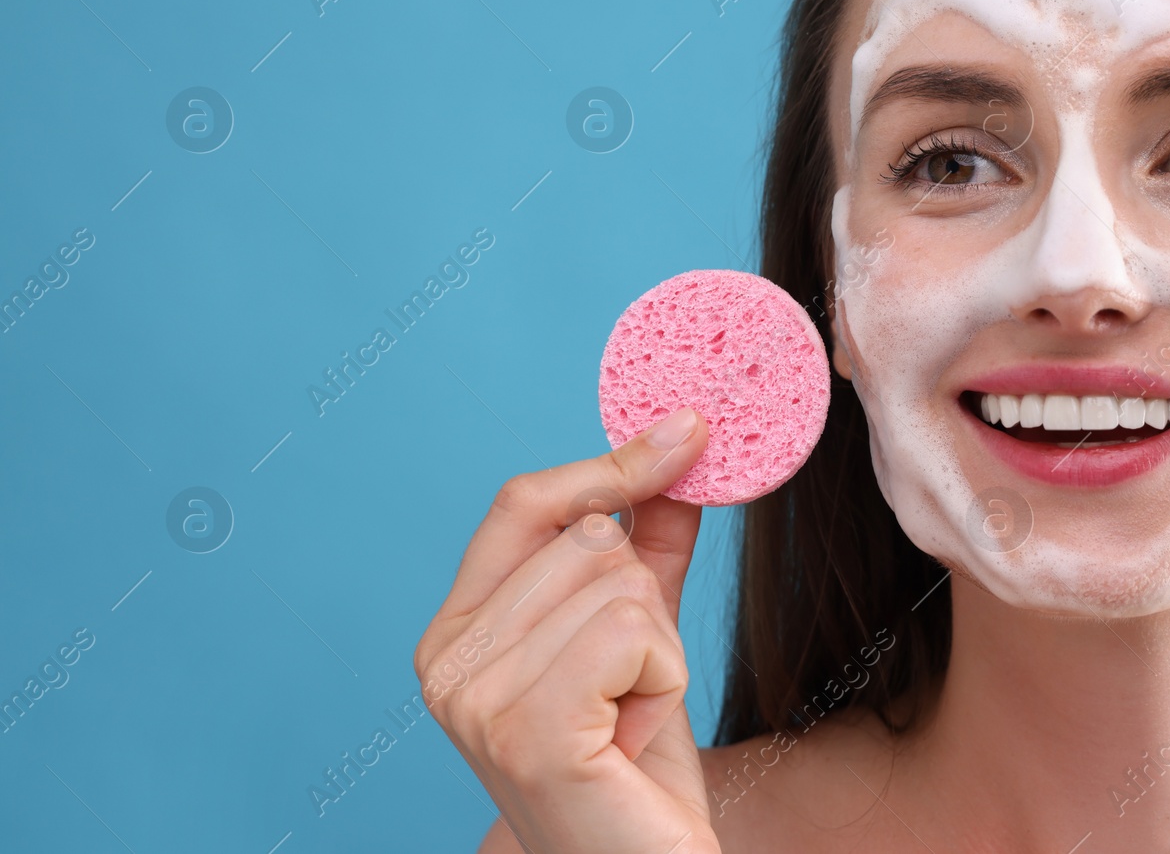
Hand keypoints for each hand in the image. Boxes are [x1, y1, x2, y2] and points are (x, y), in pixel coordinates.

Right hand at [414, 407, 720, 853]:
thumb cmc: (635, 774)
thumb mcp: (641, 641)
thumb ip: (648, 548)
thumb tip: (678, 449)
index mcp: (454, 632)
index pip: (524, 501)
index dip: (608, 465)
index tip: (687, 432)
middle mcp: (445, 662)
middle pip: (590, 536)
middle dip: (646, 604)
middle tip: (630, 689)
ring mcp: (477, 699)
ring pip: (621, 581)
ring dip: (660, 651)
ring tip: (629, 721)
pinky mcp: (530, 732)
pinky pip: (634, 629)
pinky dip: (664, 678)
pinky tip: (635, 739)